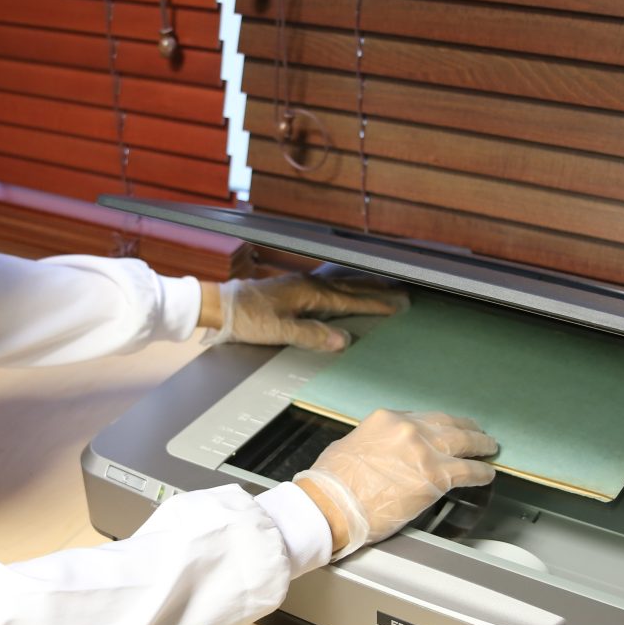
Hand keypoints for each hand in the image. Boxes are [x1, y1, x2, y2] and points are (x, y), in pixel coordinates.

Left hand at [199, 273, 406, 351]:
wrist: (222, 305)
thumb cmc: (248, 319)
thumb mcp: (280, 331)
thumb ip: (312, 335)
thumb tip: (343, 340)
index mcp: (310, 293)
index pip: (351, 301)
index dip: (375, 305)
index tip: (398, 307)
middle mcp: (309, 284)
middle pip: (351, 287)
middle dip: (377, 292)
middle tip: (401, 295)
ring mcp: (301, 283)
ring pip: (341, 284)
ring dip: (363, 287)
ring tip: (382, 288)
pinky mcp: (293, 287)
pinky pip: (329, 285)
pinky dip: (345, 287)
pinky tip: (344, 288)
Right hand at [293, 410, 497, 558]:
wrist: (333, 505)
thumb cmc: (333, 483)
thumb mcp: (350, 446)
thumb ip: (375, 443)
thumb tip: (385, 453)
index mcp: (386, 419)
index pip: (422, 418)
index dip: (438, 425)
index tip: (446, 429)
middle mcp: (408, 429)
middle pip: (448, 424)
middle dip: (467, 429)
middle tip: (478, 433)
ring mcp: (424, 450)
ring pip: (463, 442)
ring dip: (480, 446)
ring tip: (490, 449)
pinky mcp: (435, 476)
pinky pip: (468, 471)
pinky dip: (481, 472)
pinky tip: (488, 474)